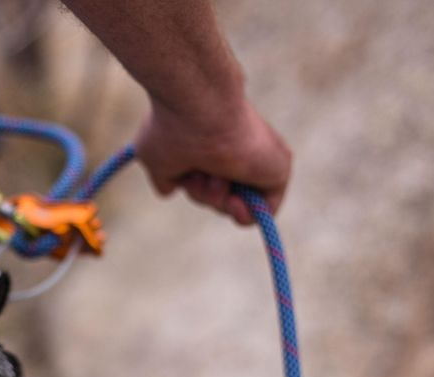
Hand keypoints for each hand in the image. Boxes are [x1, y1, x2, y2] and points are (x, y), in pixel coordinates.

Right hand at [134, 97, 291, 224]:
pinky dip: (245, 214)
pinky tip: (234, 199)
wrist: (199, 104)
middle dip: (202, 194)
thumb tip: (170, 188)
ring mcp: (257, 160)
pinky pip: (264, 211)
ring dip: (215, 199)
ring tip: (212, 174)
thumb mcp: (155, 158)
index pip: (208, 179)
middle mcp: (237, 150)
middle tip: (198, 175)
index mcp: (213, 144)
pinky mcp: (277, 170)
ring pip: (235, 204)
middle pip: (220, 195)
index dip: (196, 188)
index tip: (184, 180)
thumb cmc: (172, 127)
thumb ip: (165, 176)